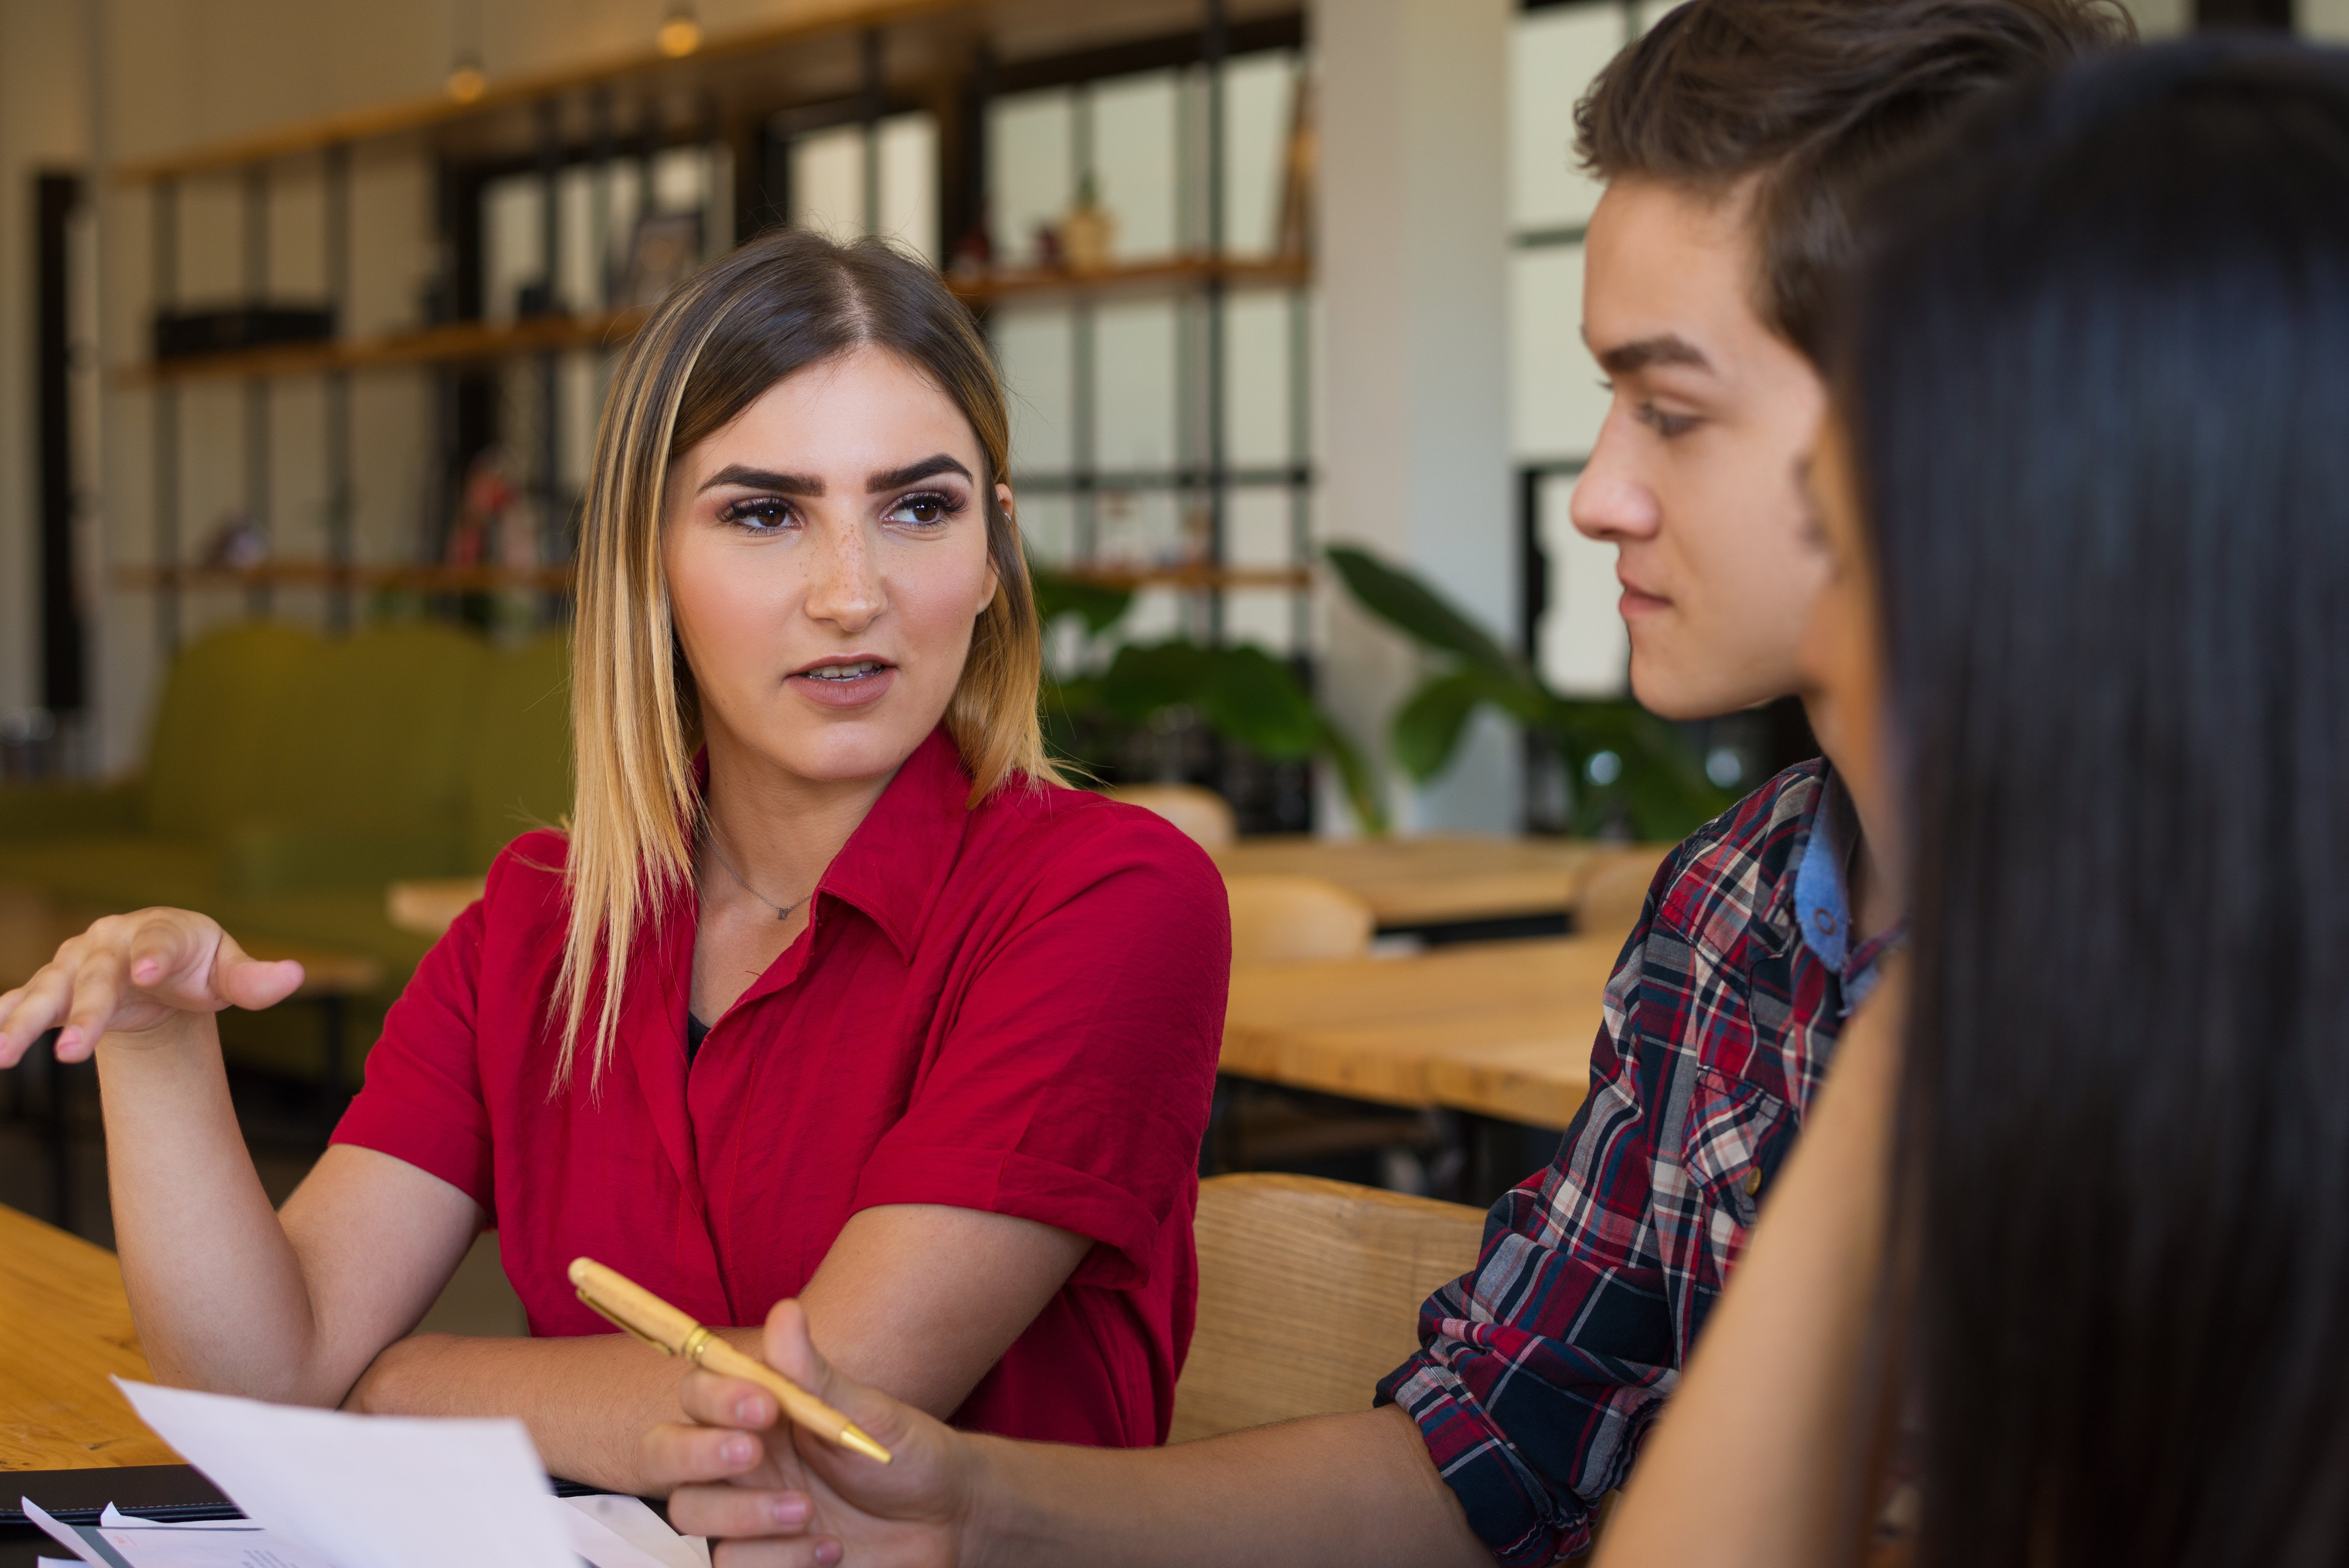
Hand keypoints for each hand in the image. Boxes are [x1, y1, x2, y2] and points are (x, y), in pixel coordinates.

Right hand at [0, 908, 303, 1066]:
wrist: (158, 965)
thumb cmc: (197, 964)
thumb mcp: (227, 970)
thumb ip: (253, 979)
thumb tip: (292, 976)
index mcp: (160, 932)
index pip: (159, 942)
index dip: (154, 956)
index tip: (150, 972)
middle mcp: (110, 945)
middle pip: (96, 978)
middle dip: (84, 1012)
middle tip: (75, 1050)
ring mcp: (75, 966)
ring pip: (45, 992)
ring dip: (22, 1023)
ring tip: (1, 1055)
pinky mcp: (53, 988)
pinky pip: (20, 1002)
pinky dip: (1, 1017)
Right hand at [645, 1300, 977, 1567]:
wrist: (943, 1523)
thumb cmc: (904, 1456)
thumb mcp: (866, 1414)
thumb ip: (815, 1374)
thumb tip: (784, 1311)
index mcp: (759, 1413)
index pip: (698, 1393)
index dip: (716, 1397)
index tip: (763, 1404)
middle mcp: (740, 1461)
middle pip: (665, 1454)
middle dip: (698, 1454)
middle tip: (753, 1453)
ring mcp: (744, 1513)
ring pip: (692, 1513)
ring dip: (749, 1514)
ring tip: (809, 1512)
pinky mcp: (760, 1560)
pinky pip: (732, 1563)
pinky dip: (780, 1561)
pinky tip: (829, 1550)